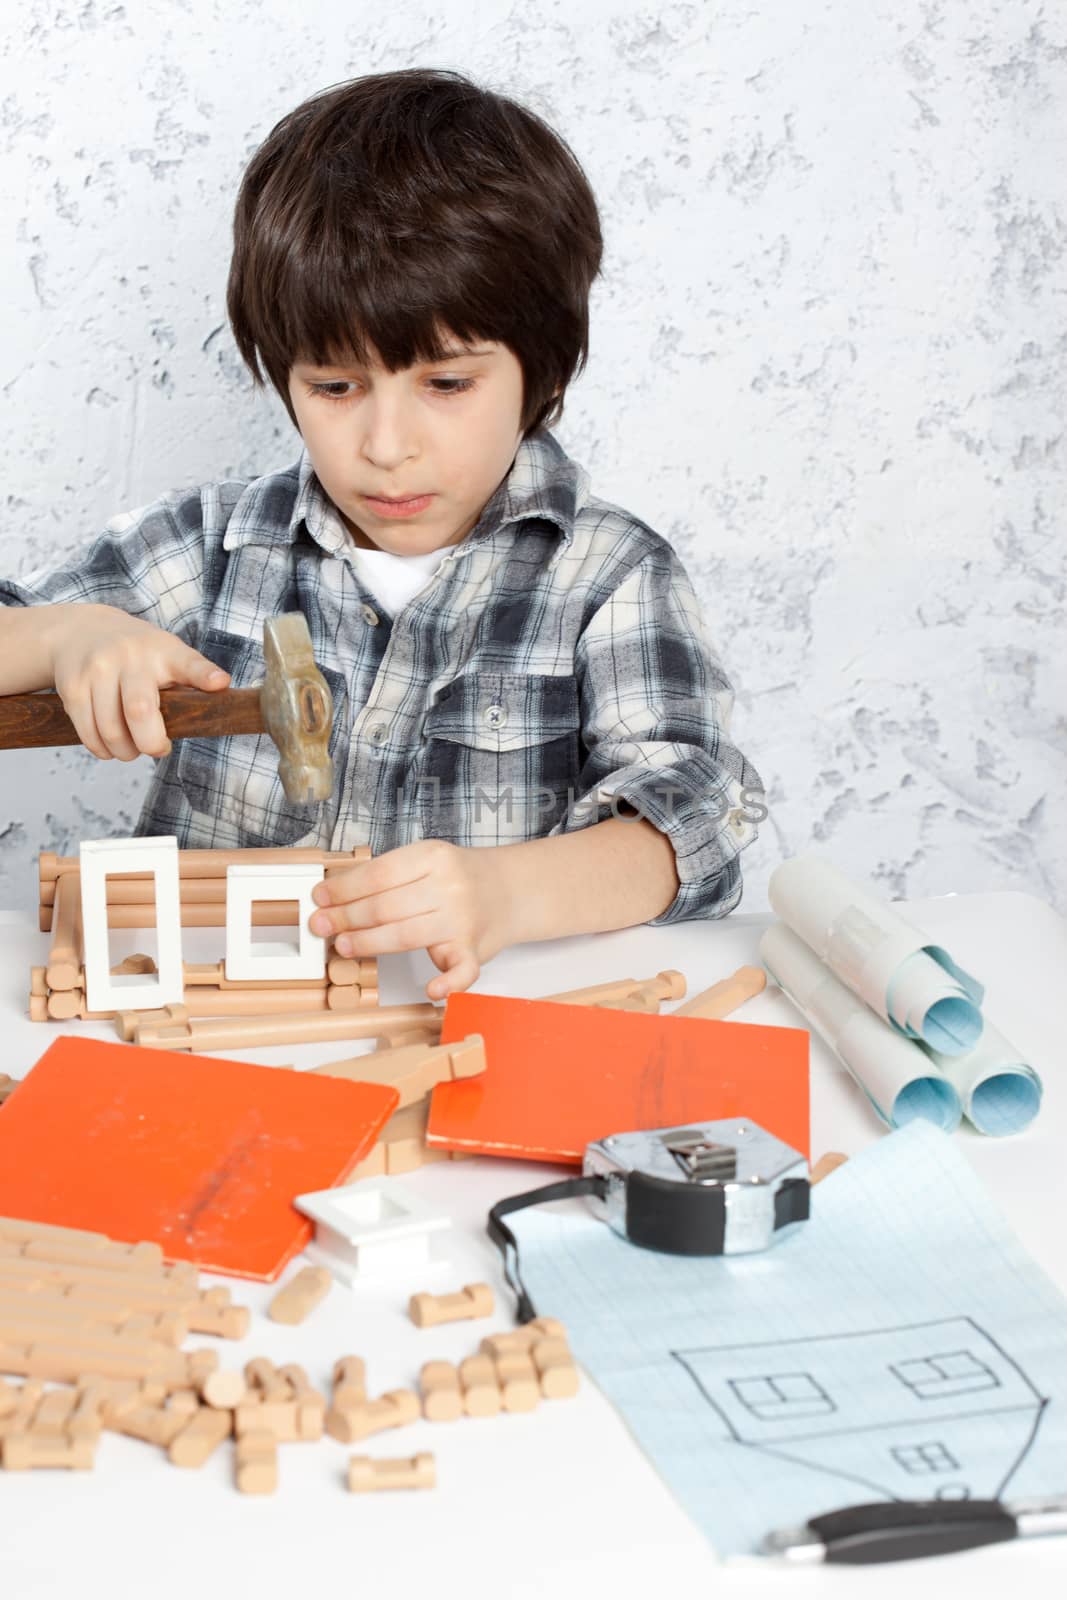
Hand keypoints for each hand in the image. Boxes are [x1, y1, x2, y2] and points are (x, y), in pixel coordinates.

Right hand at [47, 604, 229, 759]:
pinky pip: (88, 733)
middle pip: (139, 711)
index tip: (219, 683)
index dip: (204, 675)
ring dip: (125, 752)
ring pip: (111, 730)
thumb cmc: (137, 653)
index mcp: (164, 651)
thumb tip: (216, 709)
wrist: (79, 631)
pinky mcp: (72, 686)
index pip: (188, 663)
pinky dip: (102, 749)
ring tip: (132, 749)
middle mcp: (130, 657)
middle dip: (151, 743)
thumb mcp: (168, 655)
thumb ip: (191, 680)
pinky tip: (110, 746)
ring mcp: (97, 670)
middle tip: (157, 748)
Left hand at [309, 839, 509, 1000]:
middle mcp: (450, 887)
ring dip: (368, 943)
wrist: (509, 890)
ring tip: (342, 946)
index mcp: (434, 857)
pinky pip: (463, 971)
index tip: (320, 898)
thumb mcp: (426, 859)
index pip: (378, 875)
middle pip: (386, 906)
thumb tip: (335, 895)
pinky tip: (431, 989)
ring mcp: (463, 920)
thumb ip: (389, 875)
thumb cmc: (457, 877)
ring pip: (406, 935)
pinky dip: (448, 983)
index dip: (344, 889)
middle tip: (320, 925)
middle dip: (346, 917)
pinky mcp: (474, 950)